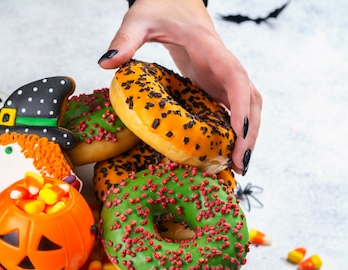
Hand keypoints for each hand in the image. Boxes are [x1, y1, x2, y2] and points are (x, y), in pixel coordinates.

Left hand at [99, 0, 261, 174]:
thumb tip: (107, 62)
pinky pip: (229, 107)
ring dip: (247, 133)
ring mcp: (219, 74)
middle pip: (249, 98)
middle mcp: (222, 63)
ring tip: (237, 165)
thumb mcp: (140, 18)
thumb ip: (125, 39)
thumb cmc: (160, 4)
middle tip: (240, 164)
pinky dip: (232, 129)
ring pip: (245, 105)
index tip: (239, 132)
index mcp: (210, 48)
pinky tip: (224, 152)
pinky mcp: (212, 82)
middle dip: (250, 131)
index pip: (234, 78)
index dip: (240, 106)